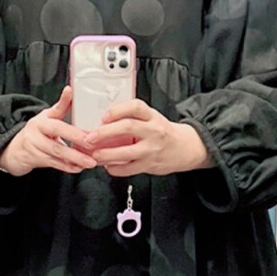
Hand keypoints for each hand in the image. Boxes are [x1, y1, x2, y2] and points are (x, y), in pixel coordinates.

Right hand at [0, 86, 96, 176]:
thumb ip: (61, 109)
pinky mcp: (34, 158)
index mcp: (43, 117)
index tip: (70, 91)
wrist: (15, 151)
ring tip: (90, 162)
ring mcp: (34, 143)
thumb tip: (72, 91)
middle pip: (57, 130)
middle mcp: (36, 128)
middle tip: (91, 142)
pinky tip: (78, 168)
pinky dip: (67, 167)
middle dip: (75, 136)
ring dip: (75, 157)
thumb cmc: (37, 134)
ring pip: (56, 150)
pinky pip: (54, 163)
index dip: (63, 100)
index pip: (55, 108)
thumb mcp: (47, 119)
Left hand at [84, 99, 210, 177]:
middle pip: (128, 127)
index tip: (103, 116)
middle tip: (90, 137)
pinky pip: (129, 169)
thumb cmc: (163, 132)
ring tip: (95, 154)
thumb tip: (103, 122)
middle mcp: (153, 131)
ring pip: (127, 152)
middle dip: (105, 132)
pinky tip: (108, 166)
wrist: (186, 148)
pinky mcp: (150, 165)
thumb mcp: (152, 119)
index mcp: (152, 116)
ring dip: (107, 154)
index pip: (135, 107)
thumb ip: (132, 118)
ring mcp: (152, 149)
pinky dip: (115, 169)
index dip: (117, 110)